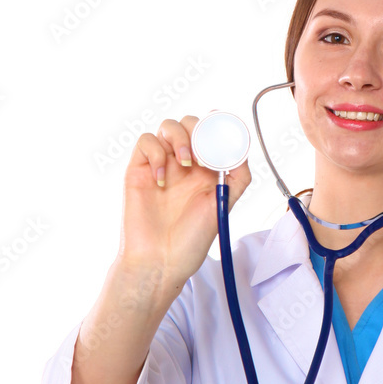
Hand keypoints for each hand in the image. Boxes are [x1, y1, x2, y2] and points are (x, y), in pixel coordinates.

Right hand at [117, 115, 252, 292]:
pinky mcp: (139, 170)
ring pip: (168, 126)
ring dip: (180, 137)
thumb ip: (237, 177)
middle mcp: (184, 164)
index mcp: (207, 170)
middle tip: (203, 155)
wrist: (161, 260)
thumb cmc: (191, 240)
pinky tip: (162, 179)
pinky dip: (156, 152)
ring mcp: (162, 165)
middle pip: (190, 123)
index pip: (212, 133)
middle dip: (199, 130)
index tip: (223, 128)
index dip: (218, 124)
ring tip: (186, 163)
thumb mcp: (223, 205)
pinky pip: (145, 142)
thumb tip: (242, 149)